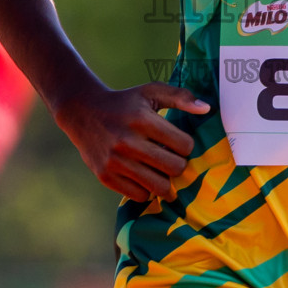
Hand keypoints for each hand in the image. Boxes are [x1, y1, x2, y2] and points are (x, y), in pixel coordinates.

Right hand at [53, 81, 210, 201]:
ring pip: (159, 187)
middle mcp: (127, 142)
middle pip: (175, 168)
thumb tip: (205, 109)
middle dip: (178, 164)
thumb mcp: (150, 92)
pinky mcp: (105, 176)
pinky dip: (145, 189)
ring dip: (164, 180)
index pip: (184, 145)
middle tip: (170, 157)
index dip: (185, 145)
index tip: (177, 142)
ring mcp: (115, 162)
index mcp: (142, 120)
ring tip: (159, 169)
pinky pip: (139, 195)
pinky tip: (142, 175)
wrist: (82, 112)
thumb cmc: (124, 102)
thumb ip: (180, 96)